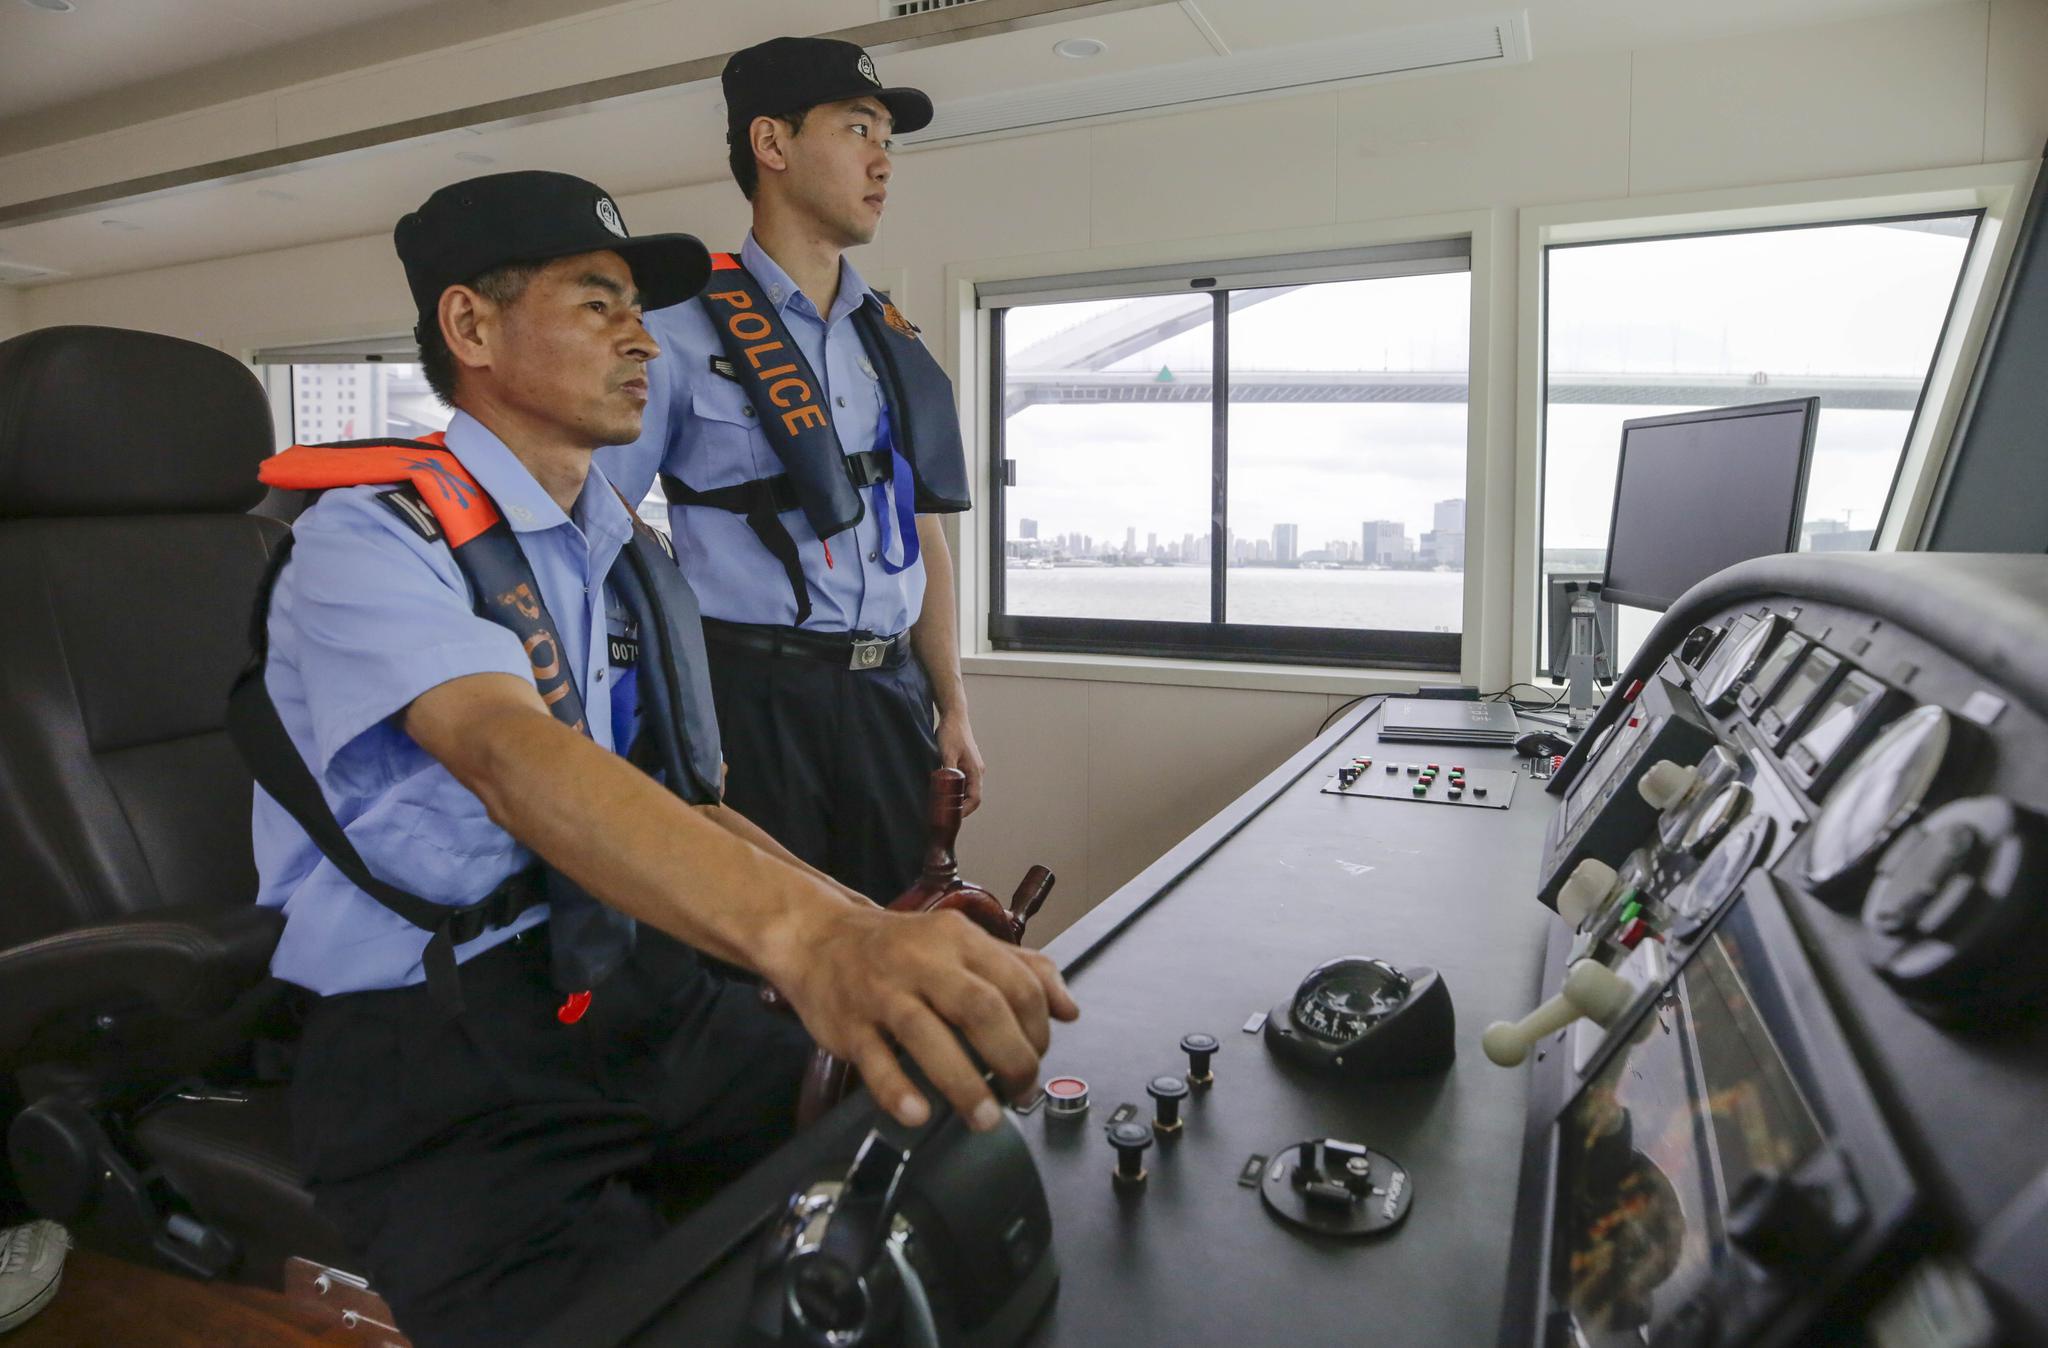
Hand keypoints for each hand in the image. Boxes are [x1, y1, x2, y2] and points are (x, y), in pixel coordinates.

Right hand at [773, 903, 1077, 1130]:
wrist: (819, 939)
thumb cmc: (899, 949)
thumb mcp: (961, 944)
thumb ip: (1020, 970)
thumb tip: (1068, 1009)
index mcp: (958, 939)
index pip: (1018, 983)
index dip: (1039, 1029)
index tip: (1039, 1058)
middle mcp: (921, 960)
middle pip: (981, 1008)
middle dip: (1013, 1059)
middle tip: (1021, 1093)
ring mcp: (881, 991)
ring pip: (928, 1035)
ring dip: (964, 1085)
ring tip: (984, 1117)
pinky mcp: (848, 1024)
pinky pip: (876, 1060)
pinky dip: (900, 1091)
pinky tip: (920, 1114)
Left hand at [936, 711, 984, 815]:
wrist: (954, 717)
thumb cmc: (952, 733)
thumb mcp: (947, 753)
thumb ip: (948, 770)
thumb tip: (944, 787)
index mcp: (975, 771)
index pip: (974, 799)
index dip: (964, 811)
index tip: (952, 818)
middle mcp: (977, 772)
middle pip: (972, 798)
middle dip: (961, 809)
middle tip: (945, 817)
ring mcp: (972, 768)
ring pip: (968, 791)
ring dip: (958, 800)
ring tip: (943, 808)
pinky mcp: (966, 765)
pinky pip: (964, 783)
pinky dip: (956, 792)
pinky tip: (944, 793)